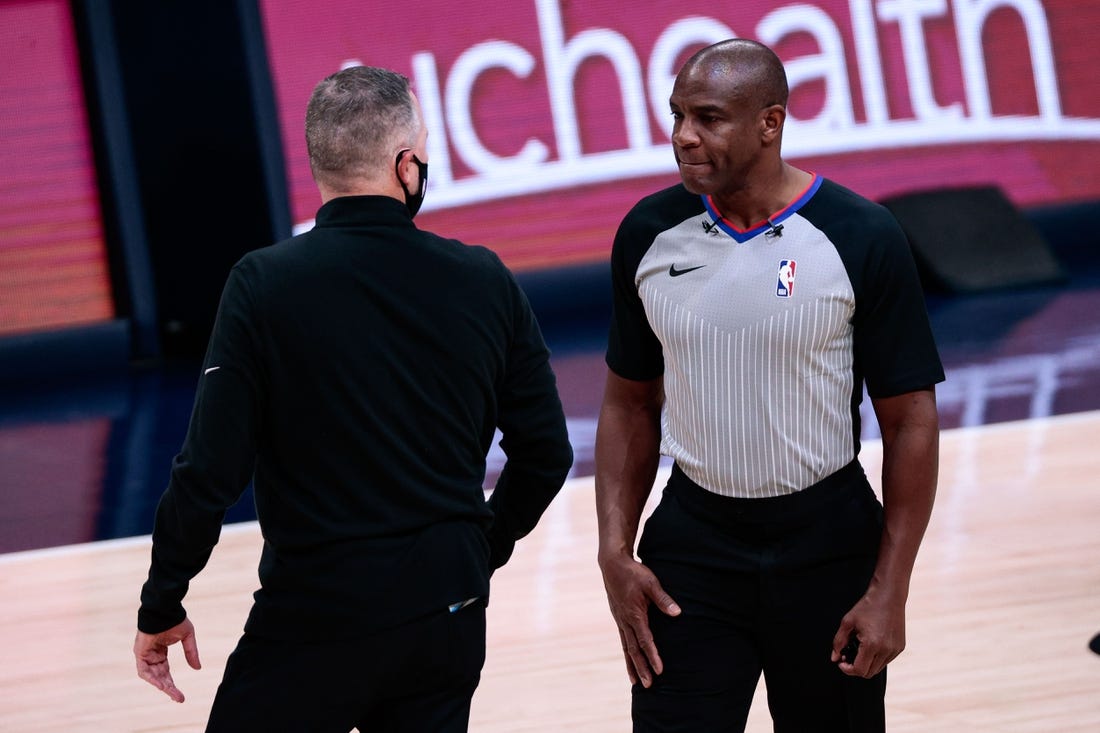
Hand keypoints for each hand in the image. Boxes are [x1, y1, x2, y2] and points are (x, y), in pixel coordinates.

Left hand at [134, 617, 200, 702]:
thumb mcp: (187, 638)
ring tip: (174, 694)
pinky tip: (162, 686)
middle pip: (160, 677)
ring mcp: (145, 655)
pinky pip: (144, 671)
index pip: (166, 672)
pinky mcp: (140, 653)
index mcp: (160, 652)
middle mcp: (152, 656)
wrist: (165, 609)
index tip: (181, 695)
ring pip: (152, 676)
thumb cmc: (175, 620)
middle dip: (170, 688)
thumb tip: (198, 669)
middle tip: (180, 698)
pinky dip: (152, 679)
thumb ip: (191, 653)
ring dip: (162, 686)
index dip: (172, 684)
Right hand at [599, 553, 680, 687]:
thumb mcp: (651, 583)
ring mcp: (620, 620)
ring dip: (632, 665)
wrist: (612, 564)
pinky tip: (630, 661)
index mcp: (634, 614)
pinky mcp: (619, 618)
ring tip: (636, 681)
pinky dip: (626, 653)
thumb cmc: (633, 572)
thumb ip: (663, 599)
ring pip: (626, 647)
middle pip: (633, 649)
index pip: (645, 640)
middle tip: (648, 685)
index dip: (652, 655)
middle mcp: (625, 621)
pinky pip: (623, 640)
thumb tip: (677, 613)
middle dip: (641, 668)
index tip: (659, 670)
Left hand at [830, 591, 904, 678]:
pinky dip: (876, 658)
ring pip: (878, 668)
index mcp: (872, 644)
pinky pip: (886, 660)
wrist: (889, 596)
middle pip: (869, 673)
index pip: (859, 670)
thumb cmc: (868, 606)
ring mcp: (895, 650)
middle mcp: (886, 650)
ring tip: (859, 649)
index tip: (841, 661)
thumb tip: (834, 658)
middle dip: (856, 668)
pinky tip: (870, 645)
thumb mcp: (848, 622)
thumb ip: (839, 642)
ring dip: (867, 663)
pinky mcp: (900, 647)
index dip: (847, 669)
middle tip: (848, 656)